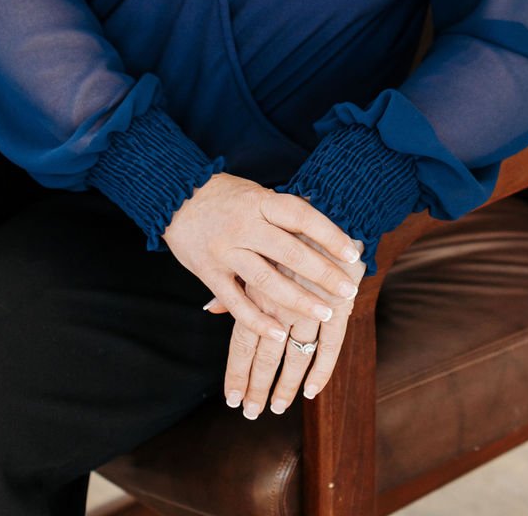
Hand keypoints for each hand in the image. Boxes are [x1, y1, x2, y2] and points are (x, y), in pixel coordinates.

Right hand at [161, 171, 361, 342]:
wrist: (174, 194)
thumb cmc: (224, 194)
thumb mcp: (256, 193)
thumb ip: (283, 212)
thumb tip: (324, 227)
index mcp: (260, 201)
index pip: (301, 216)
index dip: (329, 234)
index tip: (353, 253)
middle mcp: (244, 225)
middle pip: (289, 252)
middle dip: (322, 273)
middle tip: (349, 289)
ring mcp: (225, 250)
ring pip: (266, 281)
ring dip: (298, 300)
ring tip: (325, 314)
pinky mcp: (209, 272)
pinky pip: (236, 301)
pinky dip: (257, 319)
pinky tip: (280, 333)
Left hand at [205, 232, 365, 417]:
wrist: (328, 204)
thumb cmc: (285, 229)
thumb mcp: (254, 250)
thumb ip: (235, 284)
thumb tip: (208, 308)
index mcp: (258, 289)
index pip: (243, 341)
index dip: (237, 372)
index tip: (231, 399)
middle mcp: (281, 301)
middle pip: (265, 354)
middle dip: (257, 386)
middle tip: (251, 413)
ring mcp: (311, 305)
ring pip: (295, 356)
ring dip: (286, 385)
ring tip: (277, 408)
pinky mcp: (339, 304)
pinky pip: (330, 345)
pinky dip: (321, 370)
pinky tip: (310, 390)